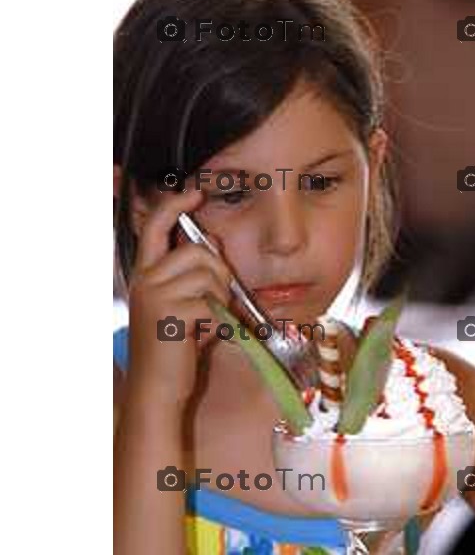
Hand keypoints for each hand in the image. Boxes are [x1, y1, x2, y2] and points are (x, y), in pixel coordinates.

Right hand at [126, 189, 232, 408]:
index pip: (155, 226)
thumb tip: (214, 244)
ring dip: (221, 299)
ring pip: (211, 276)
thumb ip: (192, 274)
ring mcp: (157, 296)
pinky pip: (214, 303)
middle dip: (218, 273)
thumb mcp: (179, 304)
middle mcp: (146, 280)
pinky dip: (220, 320)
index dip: (175, 206)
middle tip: (214, 300)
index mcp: (145, 274)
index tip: (195, 193)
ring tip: (207, 322)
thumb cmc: (172, 347)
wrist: (157, 388)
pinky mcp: (172, 315)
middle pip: (198, 251)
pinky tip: (204, 336)